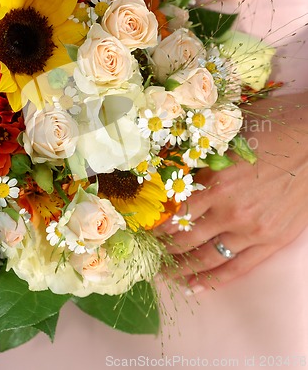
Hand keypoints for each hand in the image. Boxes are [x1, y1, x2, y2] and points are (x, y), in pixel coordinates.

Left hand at [160, 92, 307, 293]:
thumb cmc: (273, 134)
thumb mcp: (230, 144)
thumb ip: (205, 166)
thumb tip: (179, 179)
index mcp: (218, 183)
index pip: (178, 213)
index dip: (160, 225)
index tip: (148, 232)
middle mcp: (230, 211)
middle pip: (187, 238)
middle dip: (166, 249)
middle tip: (152, 254)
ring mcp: (252, 231)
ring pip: (209, 257)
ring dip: (184, 268)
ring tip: (168, 274)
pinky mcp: (272, 242)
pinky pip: (238, 268)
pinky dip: (215, 280)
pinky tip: (196, 287)